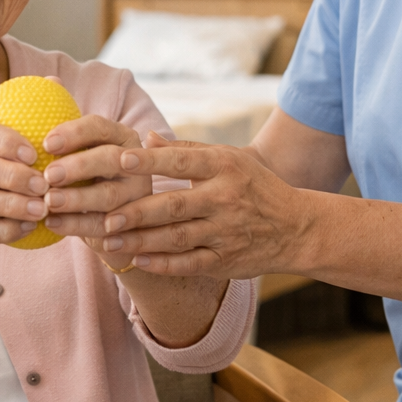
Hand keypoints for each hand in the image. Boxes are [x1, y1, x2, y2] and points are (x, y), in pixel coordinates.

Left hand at [39, 115, 154, 271]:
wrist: (114, 219)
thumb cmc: (89, 177)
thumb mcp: (84, 155)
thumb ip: (65, 146)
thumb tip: (24, 136)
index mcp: (122, 137)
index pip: (100, 127)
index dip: (74, 133)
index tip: (46, 144)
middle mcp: (135, 163)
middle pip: (110, 158)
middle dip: (78, 166)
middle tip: (49, 174)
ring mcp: (136, 194)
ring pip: (108, 194)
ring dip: (76, 198)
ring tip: (49, 201)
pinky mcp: (129, 223)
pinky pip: (101, 224)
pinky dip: (74, 224)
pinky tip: (51, 223)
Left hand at [95, 132, 308, 278]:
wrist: (297, 228)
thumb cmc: (253, 186)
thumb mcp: (228, 158)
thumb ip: (186, 148)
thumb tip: (146, 137)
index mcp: (223, 167)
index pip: (182, 161)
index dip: (151, 162)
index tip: (120, 161)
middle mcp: (225, 198)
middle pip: (174, 205)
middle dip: (137, 213)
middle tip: (104, 217)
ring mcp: (226, 232)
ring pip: (176, 238)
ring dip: (140, 241)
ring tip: (109, 240)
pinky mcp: (226, 261)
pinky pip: (189, 263)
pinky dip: (163, 264)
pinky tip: (138, 261)